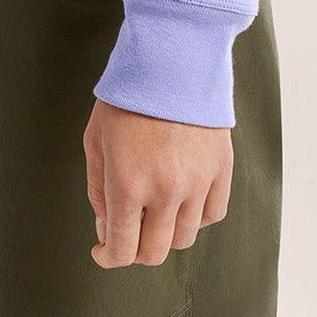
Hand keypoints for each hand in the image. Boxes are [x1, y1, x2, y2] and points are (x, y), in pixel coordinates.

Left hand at [83, 96, 232, 268]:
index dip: (108, 257)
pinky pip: (213, 214)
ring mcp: (198, 181)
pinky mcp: (221, 168)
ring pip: (185, 238)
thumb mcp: (95, 142)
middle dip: (135, 249)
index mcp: (128, 184)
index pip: (122, 250)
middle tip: (130, 230)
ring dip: (166, 232)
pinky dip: (197, 216)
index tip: (104, 250)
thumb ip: (98, 192)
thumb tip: (107, 231)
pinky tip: (184, 200)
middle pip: (154, 252)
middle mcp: (166, 190)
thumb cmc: (128, 98)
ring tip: (157, 209)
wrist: (172, 59)